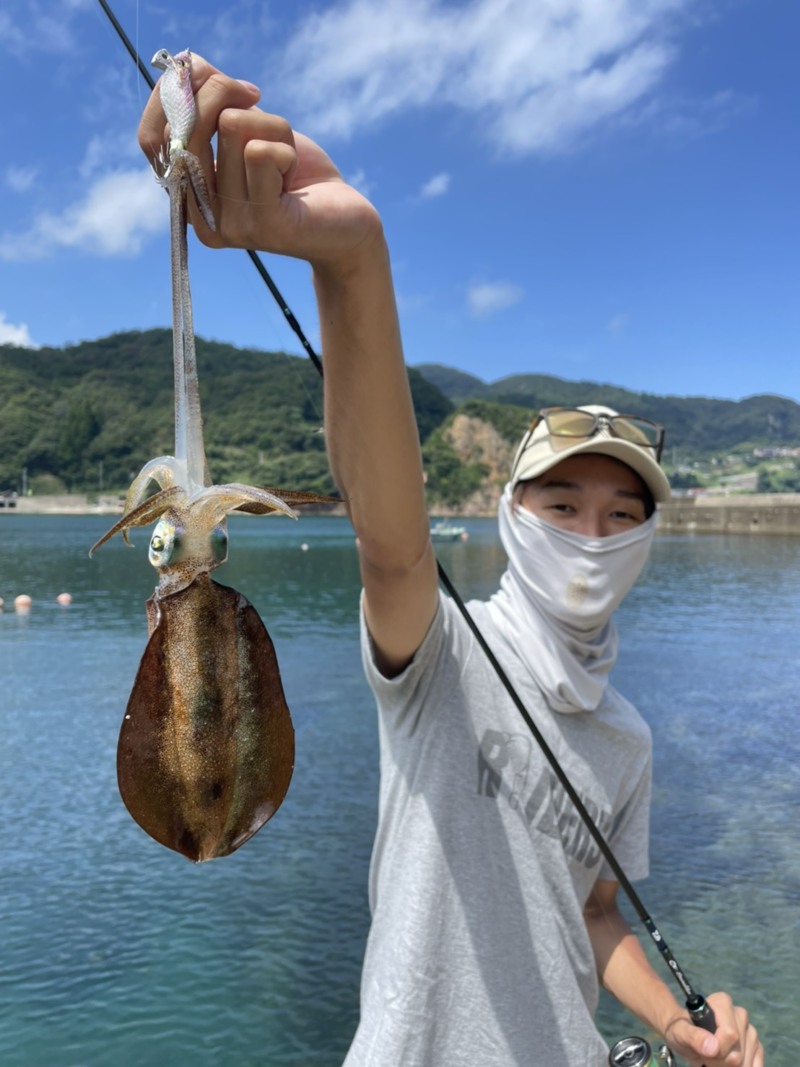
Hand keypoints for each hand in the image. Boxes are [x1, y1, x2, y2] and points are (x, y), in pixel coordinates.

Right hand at [138, 54, 381, 267]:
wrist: (346, 224)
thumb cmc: (296, 177)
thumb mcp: (251, 128)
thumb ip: (215, 99)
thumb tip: (188, 66)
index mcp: (188, 194)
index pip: (154, 135)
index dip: (178, 95)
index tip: (216, 83)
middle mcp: (201, 215)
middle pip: (191, 122)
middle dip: (228, 94)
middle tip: (257, 99)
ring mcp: (230, 224)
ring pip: (233, 128)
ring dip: (271, 127)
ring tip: (285, 159)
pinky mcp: (264, 225)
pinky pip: (261, 152)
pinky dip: (286, 147)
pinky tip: (294, 176)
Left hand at [664, 992, 762, 1066]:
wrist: (686, 1037)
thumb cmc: (682, 1031)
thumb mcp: (680, 1033)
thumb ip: (694, 1037)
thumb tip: (713, 1047)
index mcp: (722, 1003)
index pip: (730, 1035)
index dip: (717, 1050)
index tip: (703, 1051)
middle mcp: (740, 1014)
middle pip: (738, 1053)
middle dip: (720, 1062)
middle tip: (705, 1056)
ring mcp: (750, 1030)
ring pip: (746, 1063)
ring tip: (713, 1059)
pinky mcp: (756, 1046)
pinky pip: (756, 1065)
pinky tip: (727, 1064)